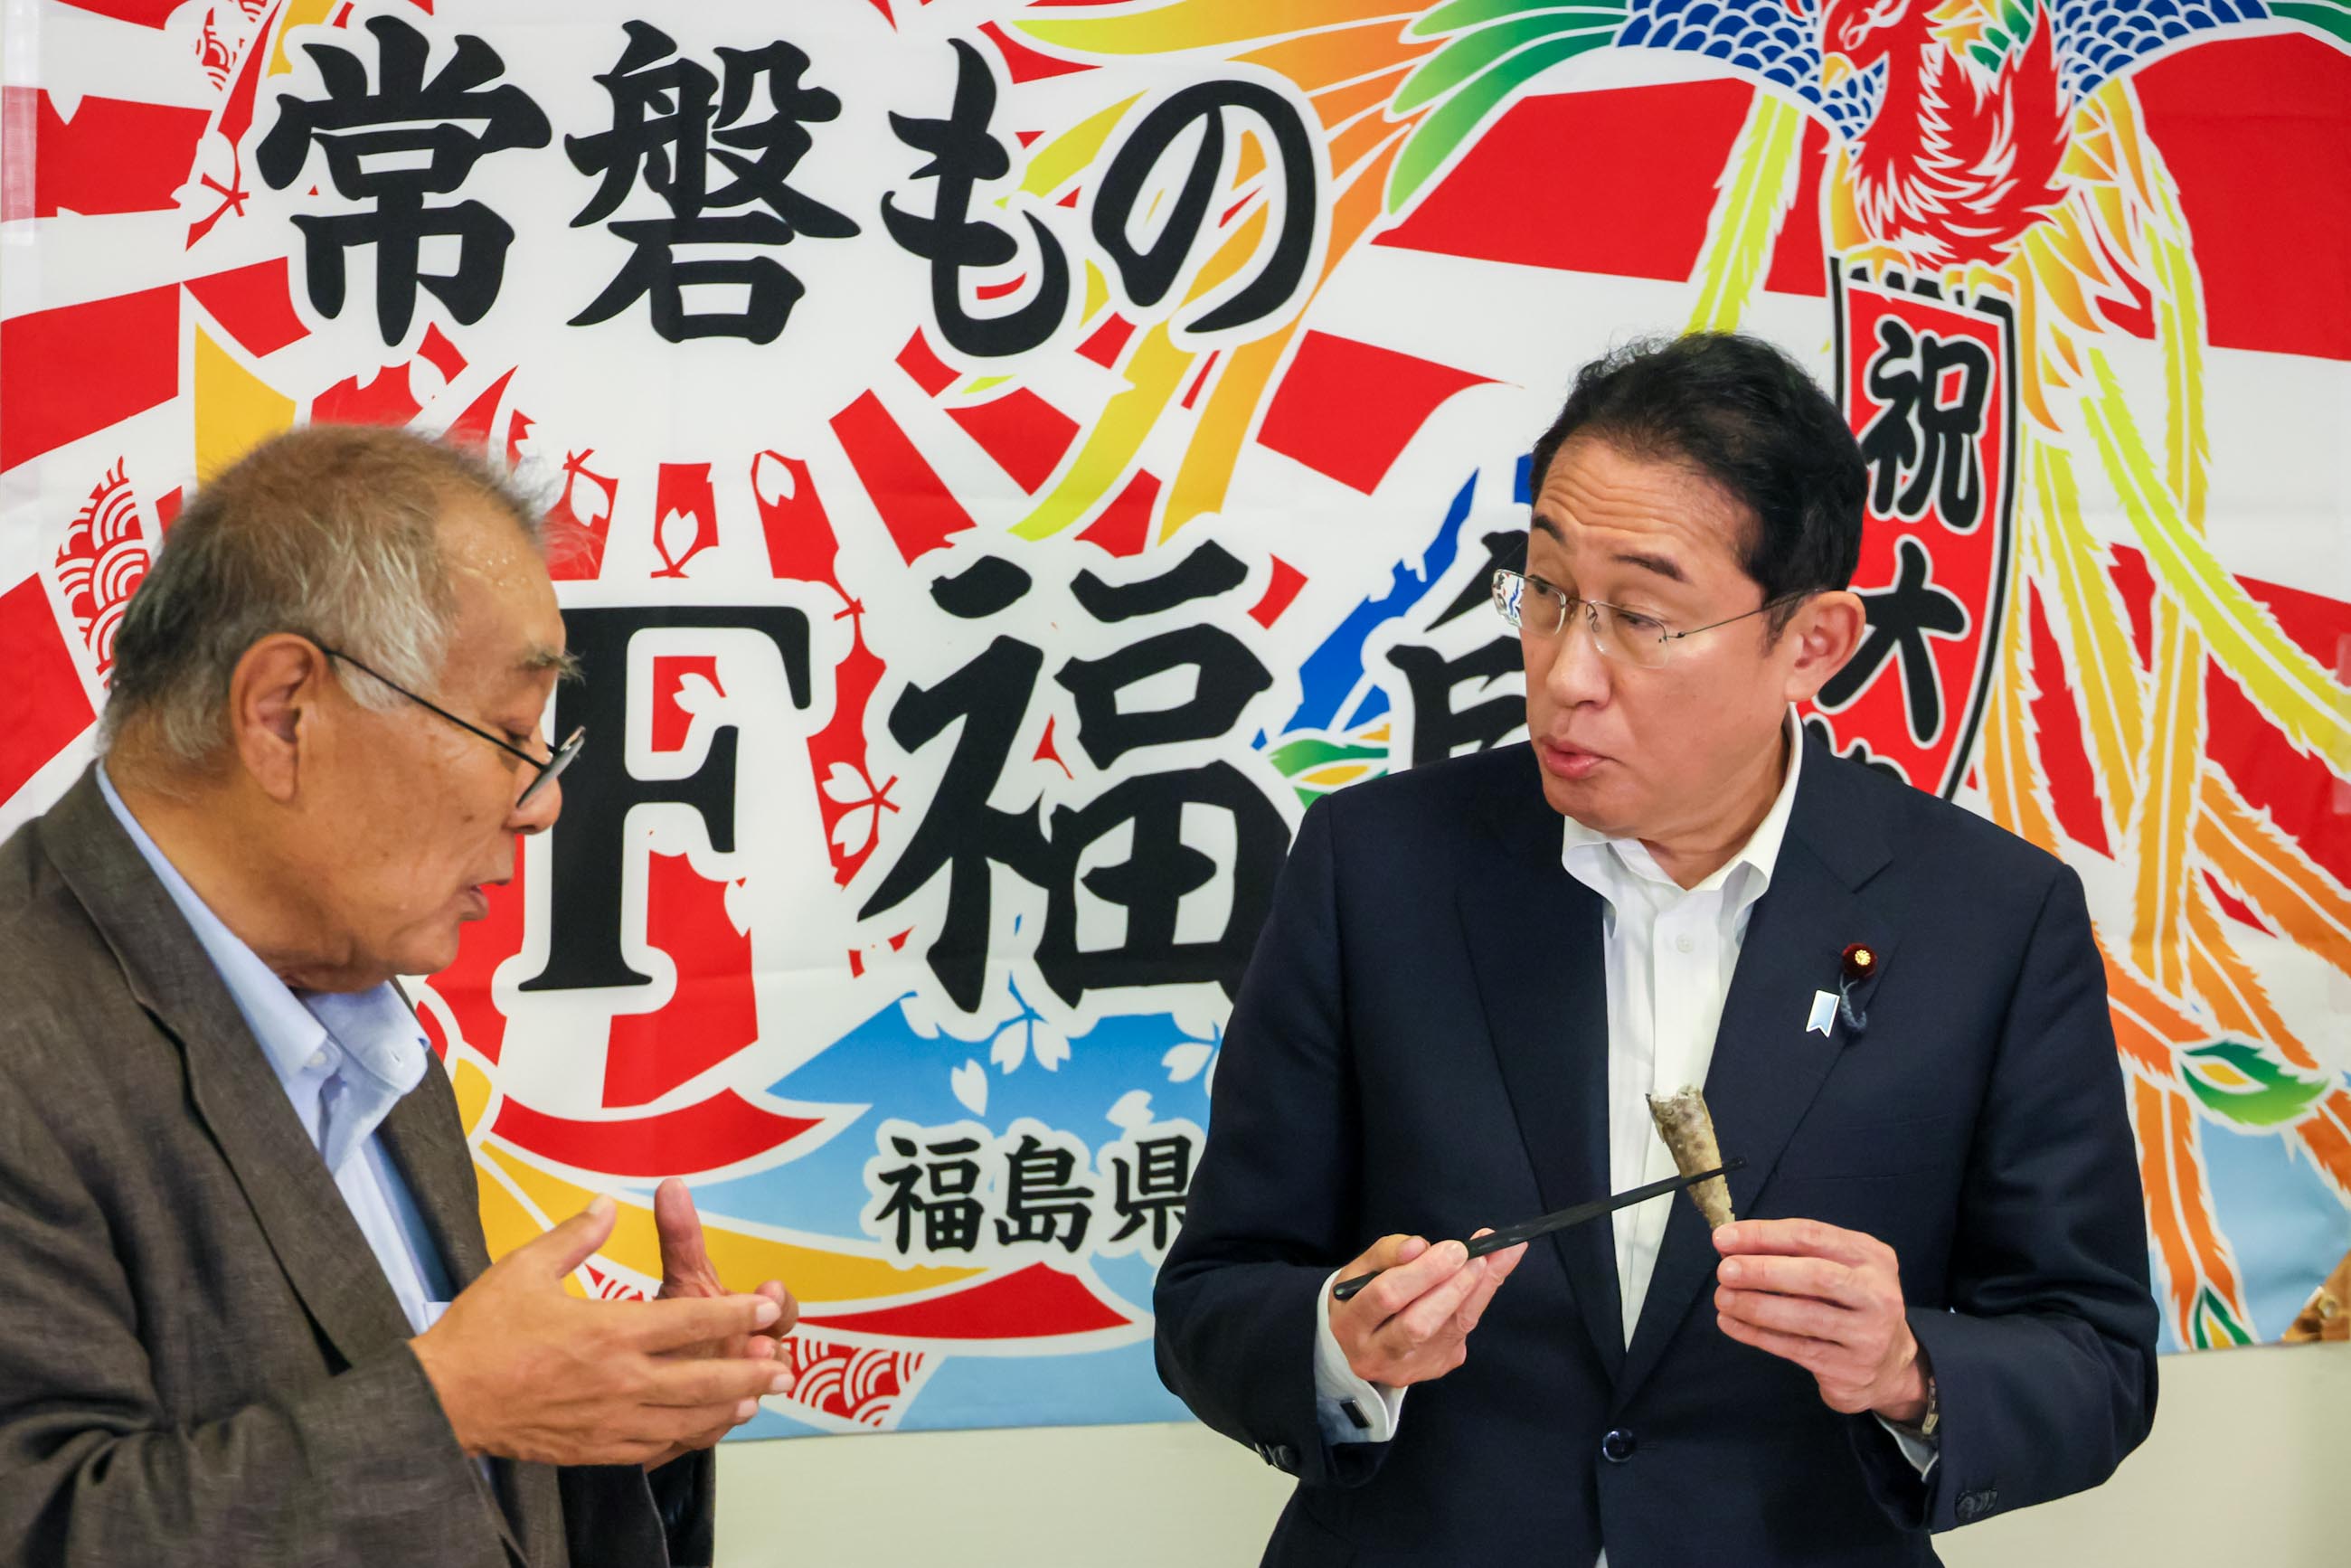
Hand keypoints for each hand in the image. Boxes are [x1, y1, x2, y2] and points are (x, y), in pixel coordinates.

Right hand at [412, 1196, 790, 1466]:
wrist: (442, 1401)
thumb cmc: (481, 1333)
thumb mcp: (525, 1267)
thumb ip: (576, 1235)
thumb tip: (607, 1206)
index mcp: (610, 1330)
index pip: (691, 1318)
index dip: (736, 1312)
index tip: (765, 1306)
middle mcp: (620, 1380)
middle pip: (706, 1379)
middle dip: (750, 1372)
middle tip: (782, 1365)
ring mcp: (609, 1421)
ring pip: (686, 1419)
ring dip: (727, 1409)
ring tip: (754, 1400)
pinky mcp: (592, 1450)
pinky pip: (653, 1448)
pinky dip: (683, 1438)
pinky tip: (695, 1430)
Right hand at [1331, 1230, 1525, 1387]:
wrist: (1363, 1341)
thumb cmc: (1363, 1295)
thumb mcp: (1361, 1269)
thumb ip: (1387, 1253)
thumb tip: (1419, 1247)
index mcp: (1349, 1324)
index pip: (1386, 1296)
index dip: (1423, 1272)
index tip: (1454, 1247)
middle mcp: (1375, 1355)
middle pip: (1418, 1324)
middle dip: (1452, 1286)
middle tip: (1476, 1255)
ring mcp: (1407, 1369)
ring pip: (1448, 1331)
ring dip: (1475, 1292)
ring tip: (1491, 1260)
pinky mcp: (1433, 1369)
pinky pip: (1461, 1334)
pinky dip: (1478, 1301)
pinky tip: (1489, 1276)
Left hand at [1712, 1218, 1928, 1422]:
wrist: (1889, 1368)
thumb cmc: (1849, 1305)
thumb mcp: (1838, 1268)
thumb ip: (1795, 1254)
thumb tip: (1731, 1246)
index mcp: (1872, 1257)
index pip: (1812, 1236)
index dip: (1764, 1235)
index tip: (1723, 1238)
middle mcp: (1878, 1293)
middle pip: (1816, 1275)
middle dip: (1763, 1271)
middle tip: (1724, 1271)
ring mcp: (1869, 1335)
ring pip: (1804, 1317)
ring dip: (1755, 1306)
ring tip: (1723, 1298)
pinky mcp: (1851, 1369)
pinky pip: (1796, 1348)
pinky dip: (1757, 1334)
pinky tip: (1731, 1323)